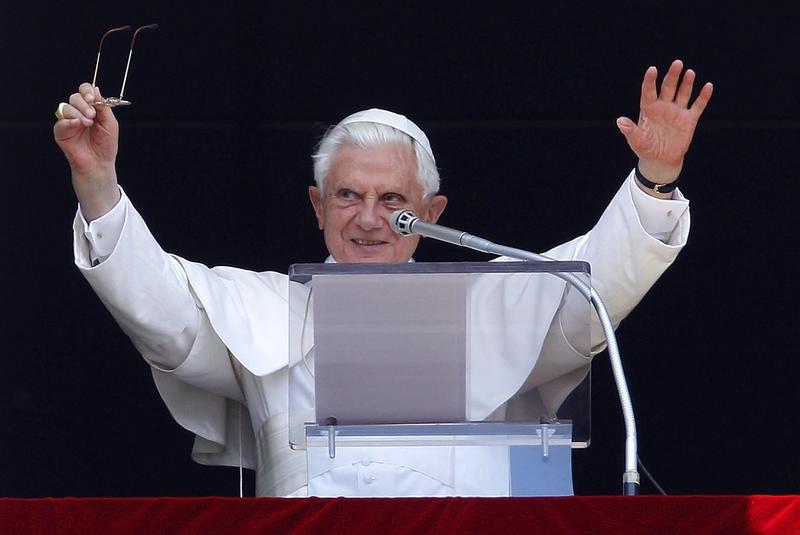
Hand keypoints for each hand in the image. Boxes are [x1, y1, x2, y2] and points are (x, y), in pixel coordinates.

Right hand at [53, 83, 120, 219]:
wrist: (99, 163)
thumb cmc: (106, 145)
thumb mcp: (110, 123)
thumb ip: (103, 107)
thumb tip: (96, 89)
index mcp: (91, 108)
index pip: (85, 91)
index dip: (87, 91)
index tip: (92, 97)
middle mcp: (79, 112)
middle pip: (75, 97)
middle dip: (83, 104)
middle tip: (92, 115)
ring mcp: (69, 121)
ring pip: (66, 107)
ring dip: (78, 112)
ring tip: (88, 124)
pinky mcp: (61, 132)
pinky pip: (60, 121)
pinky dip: (69, 121)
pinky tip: (77, 125)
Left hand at [616, 59, 712, 187]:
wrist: (660, 161)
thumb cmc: (645, 148)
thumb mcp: (636, 140)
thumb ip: (630, 130)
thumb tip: (619, 121)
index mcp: (648, 109)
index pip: (648, 91)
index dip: (650, 81)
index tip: (652, 69)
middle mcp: (663, 106)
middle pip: (668, 87)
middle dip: (672, 76)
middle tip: (677, 63)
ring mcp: (677, 112)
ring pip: (683, 93)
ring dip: (687, 83)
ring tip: (689, 72)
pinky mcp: (689, 120)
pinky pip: (697, 106)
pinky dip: (703, 97)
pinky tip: (708, 86)